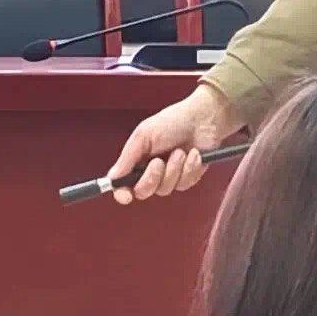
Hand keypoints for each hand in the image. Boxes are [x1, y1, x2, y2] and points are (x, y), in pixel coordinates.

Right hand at [107, 84, 239, 204]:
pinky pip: (186, 183)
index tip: (126, 196)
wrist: (204, 119)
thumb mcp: (144, 136)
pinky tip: (194, 154)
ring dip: (174, 169)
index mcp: (137, 161)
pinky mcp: (189, 176)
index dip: (122, 193)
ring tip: (181, 151)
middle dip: (152, 178)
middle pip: (144, 192)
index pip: (123, 185)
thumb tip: (112, 178)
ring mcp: (171, 176)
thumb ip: (128, 158)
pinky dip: (190, 167)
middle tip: (159, 161)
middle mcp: (151, 172)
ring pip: (166, 189)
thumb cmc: (172, 122)